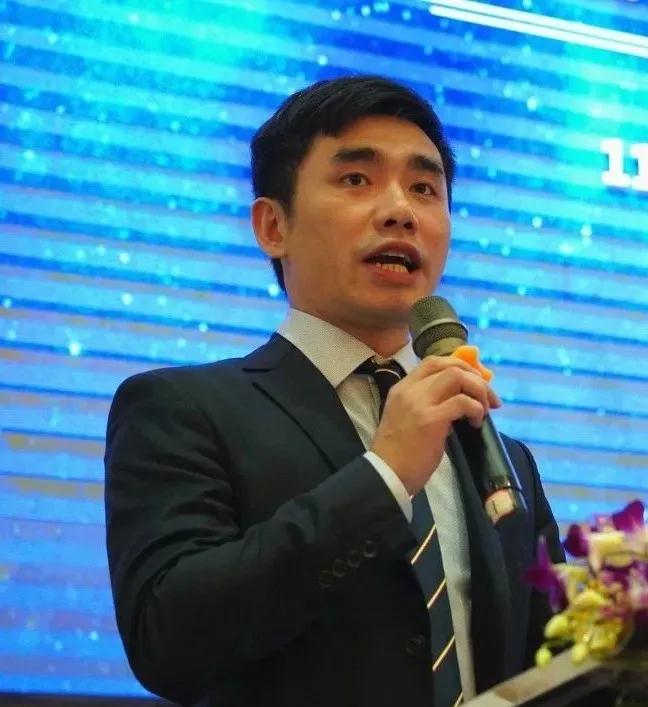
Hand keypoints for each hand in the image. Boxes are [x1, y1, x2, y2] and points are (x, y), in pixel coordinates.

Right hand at [370, 356, 501, 495]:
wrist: (386, 474)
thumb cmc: (398, 452)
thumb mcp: (407, 418)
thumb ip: (426, 404)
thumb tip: (457, 402)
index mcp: (402, 388)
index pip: (433, 362)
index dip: (459, 366)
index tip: (474, 381)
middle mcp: (409, 390)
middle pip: (449, 366)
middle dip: (475, 377)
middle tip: (488, 396)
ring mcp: (419, 403)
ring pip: (457, 377)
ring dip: (478, 390)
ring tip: (484, 410)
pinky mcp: (431, 420)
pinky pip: (463, 402)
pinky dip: (476, 409)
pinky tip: (476, 422)